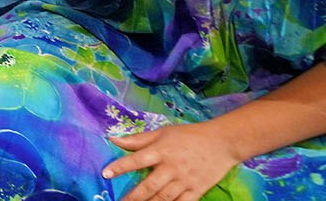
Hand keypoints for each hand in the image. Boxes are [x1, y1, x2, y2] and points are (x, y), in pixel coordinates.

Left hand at [105, 121, 240, 200]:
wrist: (222, 143)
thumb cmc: (189, 135)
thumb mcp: (163, 132)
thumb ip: (138, 139)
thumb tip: (114, 139)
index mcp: (161, 151)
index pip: (136, 160)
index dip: (120, 167)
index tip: (106, 174)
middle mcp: (172, 167)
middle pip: (150, 185)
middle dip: (133, 196)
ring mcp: (185, 181)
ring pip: (164, 198)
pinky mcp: (197, 190)